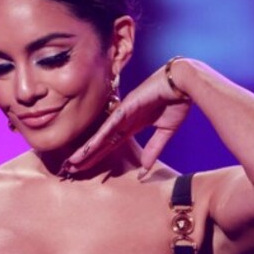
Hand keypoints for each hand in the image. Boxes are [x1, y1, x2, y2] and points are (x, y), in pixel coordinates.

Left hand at [64, 59, 193, 178]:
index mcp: (132, 125)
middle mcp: (123, 120)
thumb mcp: (165, 131)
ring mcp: (123, 113)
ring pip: (101, 135)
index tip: (83, 168)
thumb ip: (154, 149)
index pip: (109, 145)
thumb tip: (144, 170)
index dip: (96, 156)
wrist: (184, 83)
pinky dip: (101, 135)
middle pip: (100, 142)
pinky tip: (89, 146)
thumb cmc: (175, 101)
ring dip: (87, 149)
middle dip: (85, 156)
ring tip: (72, 162)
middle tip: (69, 169)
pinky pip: (111, 123)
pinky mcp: (128, 106)